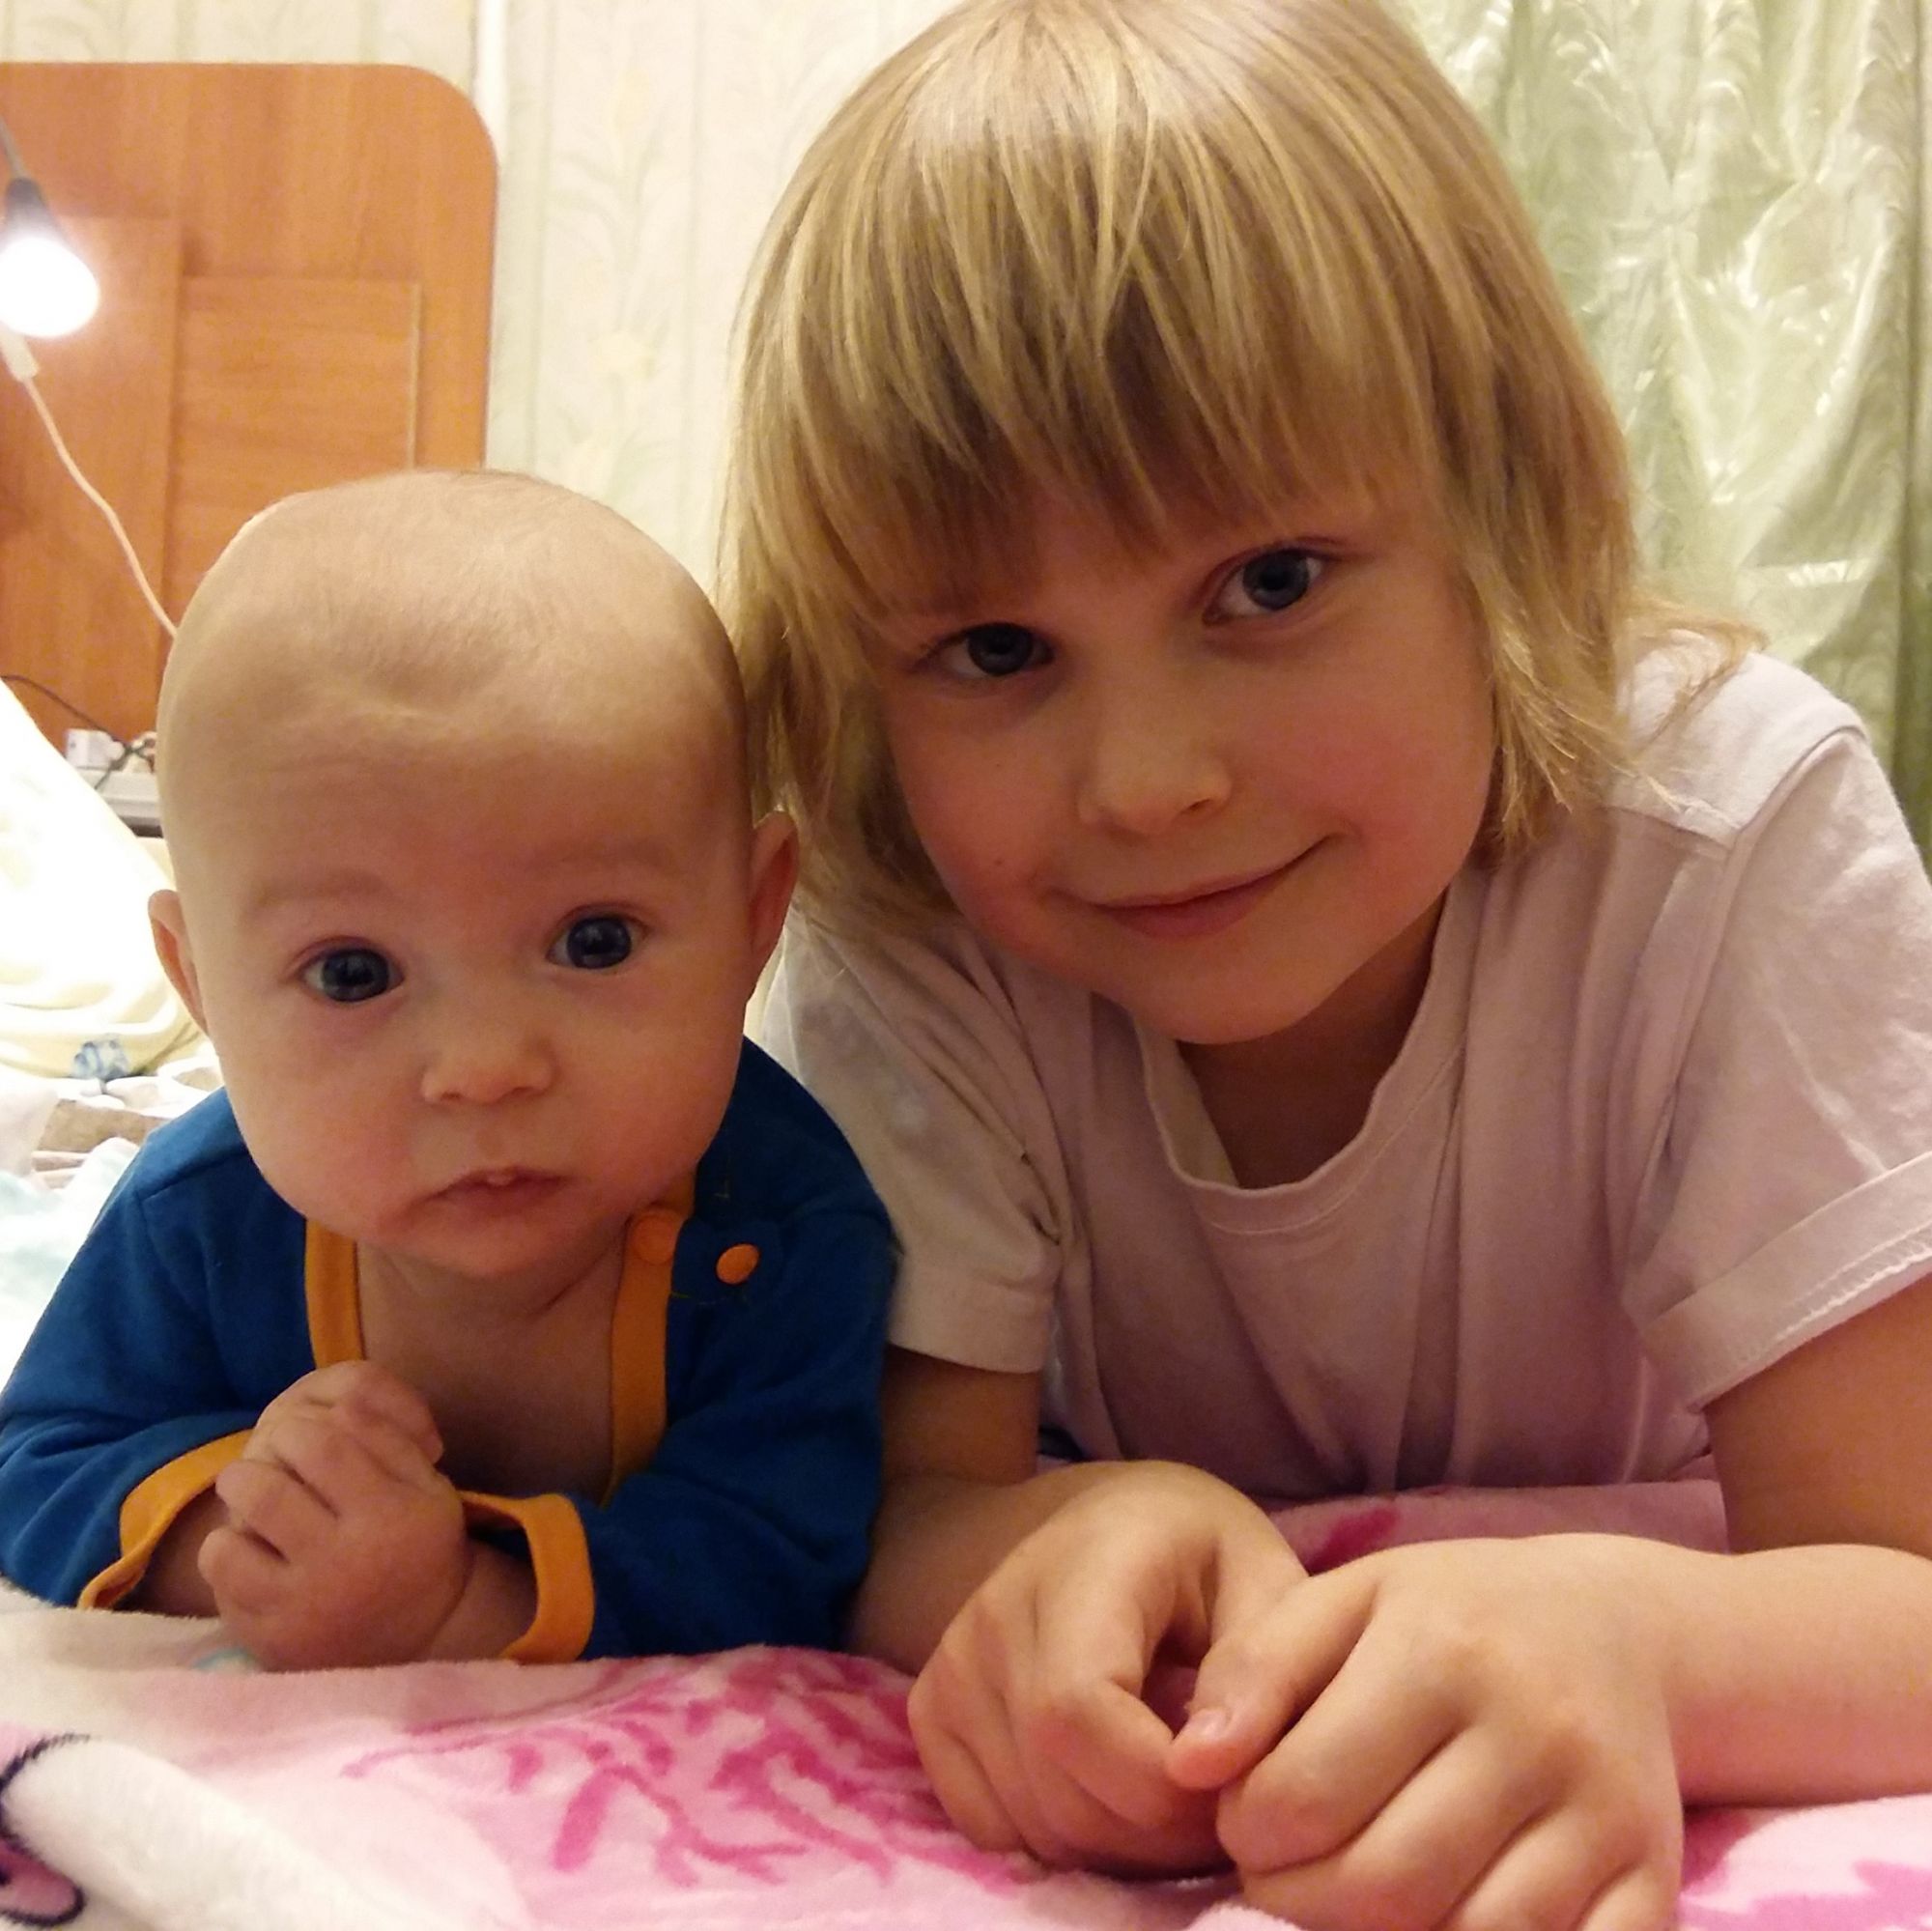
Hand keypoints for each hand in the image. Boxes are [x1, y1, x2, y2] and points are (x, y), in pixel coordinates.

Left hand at [200, 1360, 471, 1668]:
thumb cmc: (418, 1544)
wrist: (421, 1637)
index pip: (319, 1445)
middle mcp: (341, 1563)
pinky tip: (256, 1559)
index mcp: (386, 1515)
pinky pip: (221, 1591)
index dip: (297, 1428)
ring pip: (225, 1547)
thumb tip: (336, 1407)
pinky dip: (231, 1565)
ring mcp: (301, 1609)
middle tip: (260, 1470)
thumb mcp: (427, 1485)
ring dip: (232, 1520)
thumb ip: (386, 1438)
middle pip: (262, 1489)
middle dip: (249, 1467)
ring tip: (252, 1513)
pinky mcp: (271, 1643)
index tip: (297, 1436)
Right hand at [908, 1461, 1303, 1874]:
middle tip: (1213, 1803)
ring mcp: (953, 1663)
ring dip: (1117, 1845)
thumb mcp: (1267, 1584)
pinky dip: (1060, 1842)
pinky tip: (1108, 1791)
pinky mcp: (931, 1710)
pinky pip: (989, 1829)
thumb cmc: (1203, 1559)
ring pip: (1029, 1820)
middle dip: (1153, 1831)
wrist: (1111, 1526)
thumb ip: (1259, 1673)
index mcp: (1085, 1563)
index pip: (1077, 1711)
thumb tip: (1210, 1767)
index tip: (1226, 1784)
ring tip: (1171, 1792)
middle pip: (1056, 1785)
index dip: (1158, 1786)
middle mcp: (996, 1610)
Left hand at [1170, 1536, 1683, 1930]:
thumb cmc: (1452, 1613)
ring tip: (1347, 1898)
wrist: (1617, 1627)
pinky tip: (1433, 1929)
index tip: (1243, 1821)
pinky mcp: (1651, 1878)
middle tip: (1281, 1875)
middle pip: (1381, 1885)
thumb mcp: (1348, 1598)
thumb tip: (1189, 1765)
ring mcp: (1602, 1813)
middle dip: (1299, 1900)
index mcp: (1442, 1650)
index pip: (1306, 1794)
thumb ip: (1257, 1670)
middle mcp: (1532, 1730)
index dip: (1247, 1830)